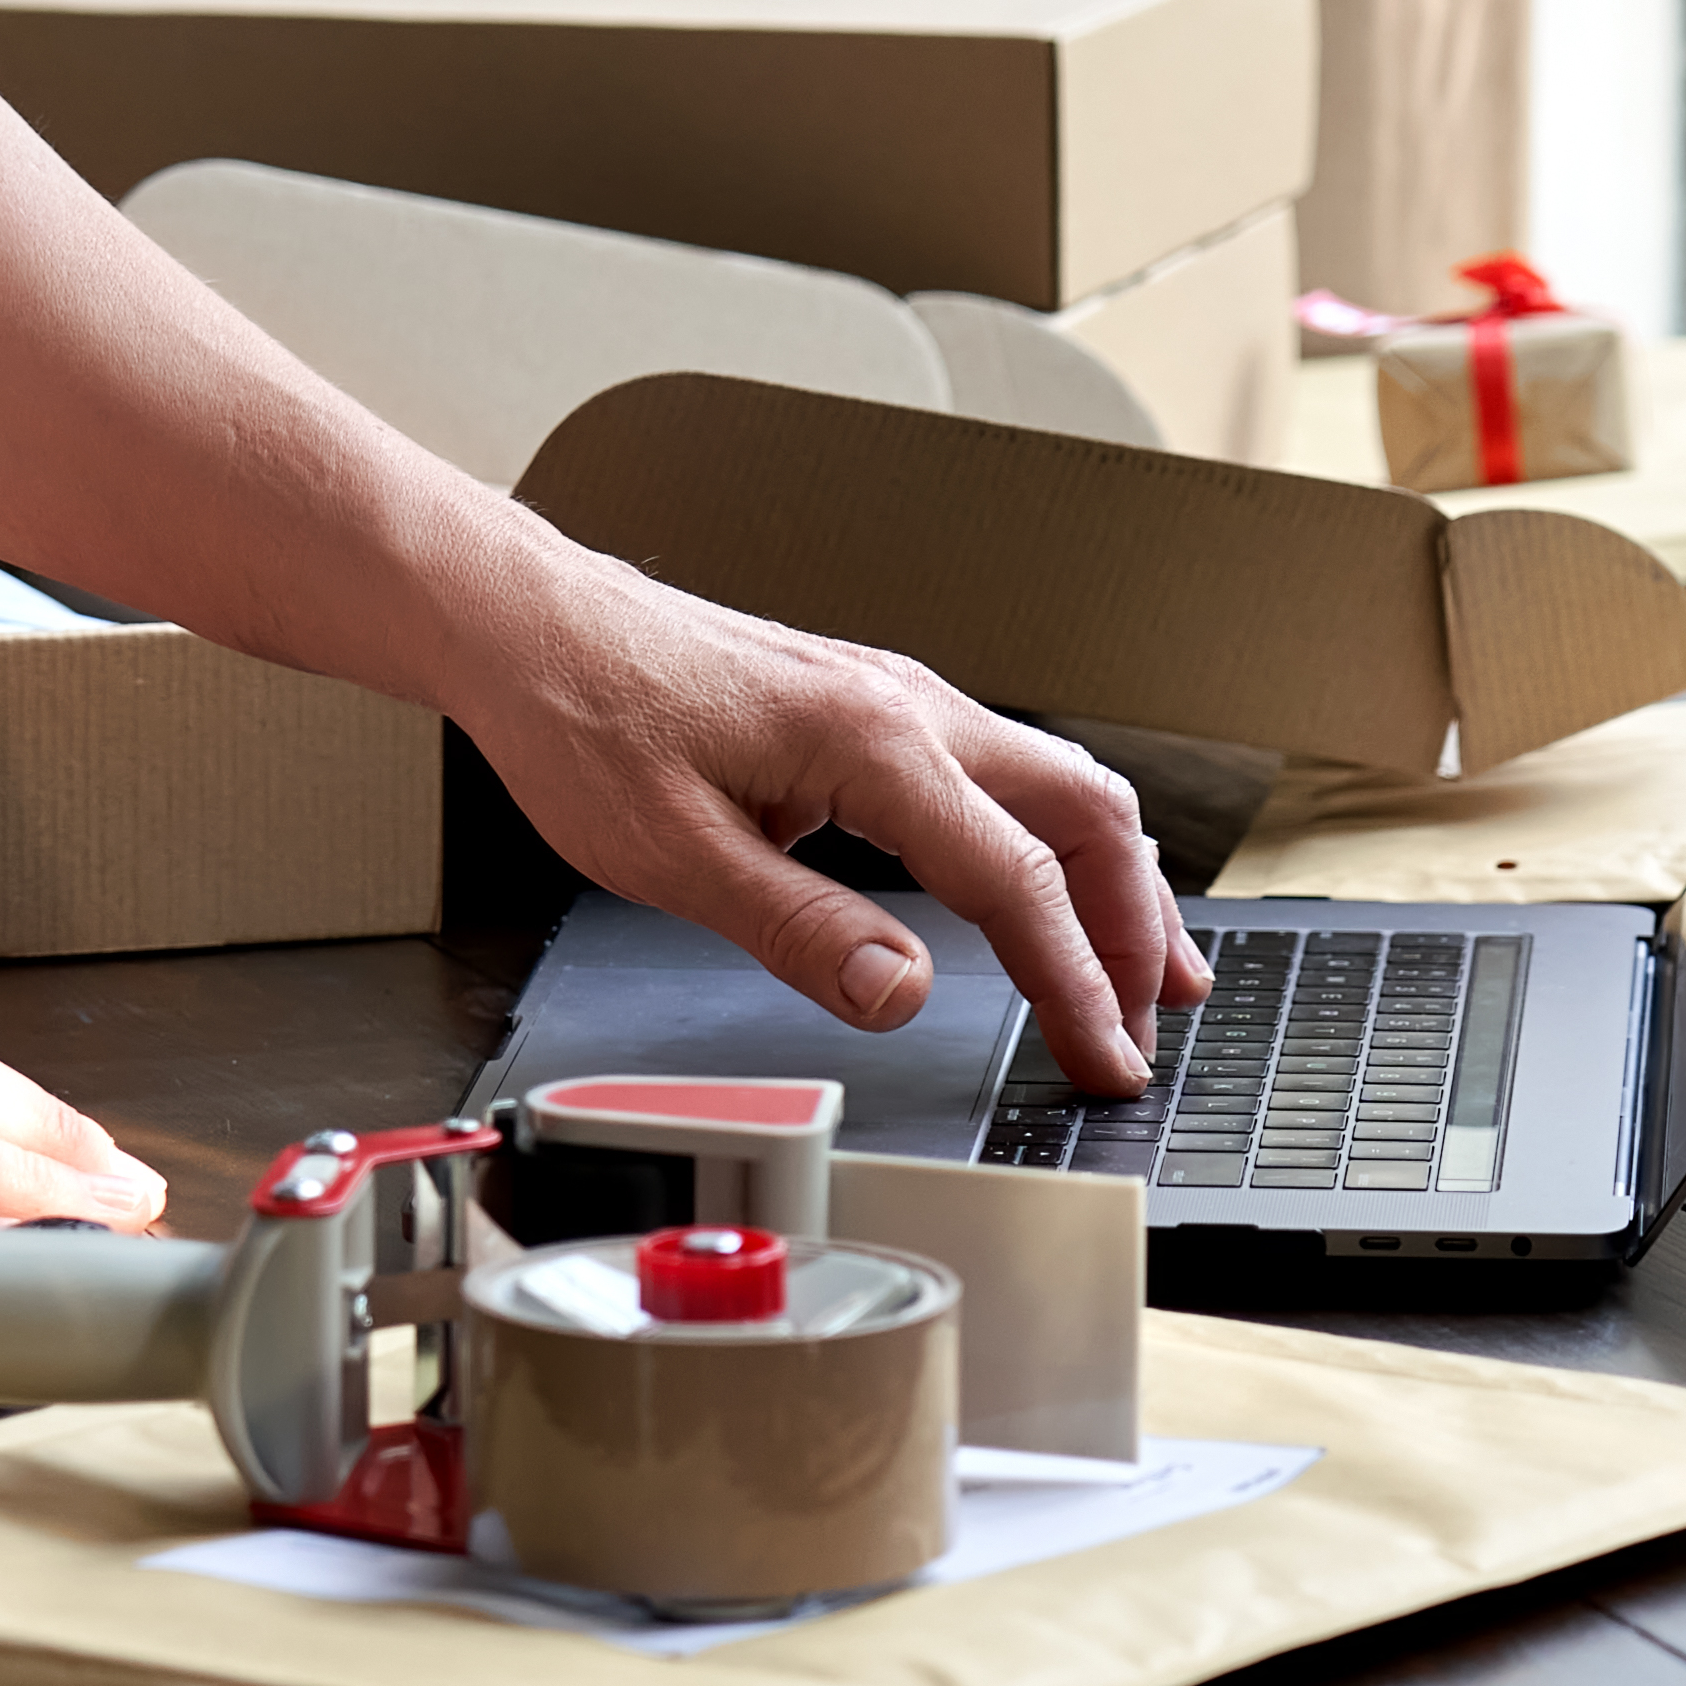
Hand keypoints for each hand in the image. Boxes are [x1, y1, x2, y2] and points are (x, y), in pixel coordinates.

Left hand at [453, 554, 1207, 1096]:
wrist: (532, 625)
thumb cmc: (583, 716)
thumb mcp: (672, 857)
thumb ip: (797, 930)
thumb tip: (900, 993)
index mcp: (870, 741)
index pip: (1018, 882)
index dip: (1075, 984)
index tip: (1104, 1059)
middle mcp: (907, 705)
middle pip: (1086, 815)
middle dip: (1137, 927)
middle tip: (1152, 1024)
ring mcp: (898, 699)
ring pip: (1060, 785)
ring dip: (1114, 880)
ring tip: (1147, 968)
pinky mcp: (874, 709)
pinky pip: (1007, 775)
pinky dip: (1058, 844)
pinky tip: (1054, 888)